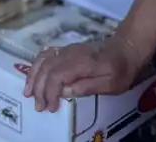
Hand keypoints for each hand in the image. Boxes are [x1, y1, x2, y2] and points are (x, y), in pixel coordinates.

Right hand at [22, 36, 144, 111]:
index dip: (50, 91)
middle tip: (38, 106)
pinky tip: (34, 76)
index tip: (50, 107)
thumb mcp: (111, 84)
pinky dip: (37, 65)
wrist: (126, 48)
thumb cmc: (121, 69)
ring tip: (29, 92)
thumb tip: (64, 91)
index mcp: (82, 62)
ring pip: (43, 59)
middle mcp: (71, 53)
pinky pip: (46, 54)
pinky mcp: (67, 49)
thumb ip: (87, 86)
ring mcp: (67, 49)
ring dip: (34, 76)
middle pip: (47, 68)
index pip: (57, 74)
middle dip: (39, 88)